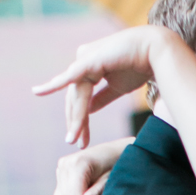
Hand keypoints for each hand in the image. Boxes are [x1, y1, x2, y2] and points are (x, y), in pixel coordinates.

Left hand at [34, 25, 179, 147]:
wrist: (156, 51)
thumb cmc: (139, 66)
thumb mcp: (116, 88)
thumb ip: (100, 99)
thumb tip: (87, 111)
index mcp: (89, 67)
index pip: (79, 98)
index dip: (80, 120)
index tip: (82, 141)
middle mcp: (83, 61)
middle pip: (74, 98)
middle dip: (76, 122)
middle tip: (77, 143)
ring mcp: (85, 59)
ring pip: (76, 95)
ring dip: (76, 118)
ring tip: (75, 138)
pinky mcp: (89, 60)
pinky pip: (70, 76)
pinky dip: (54, 85)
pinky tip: (38, 92)